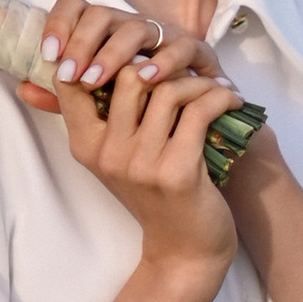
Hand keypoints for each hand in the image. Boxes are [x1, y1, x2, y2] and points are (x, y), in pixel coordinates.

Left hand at [17, 0, 219, 112]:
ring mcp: (165, 36)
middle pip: (102, 14)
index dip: (59, 23)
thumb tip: (22, 88)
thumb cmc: (143, 109)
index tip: (48, 54)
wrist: (198, 126)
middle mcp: (132, 28)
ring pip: (137, 27)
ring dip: (112, 53)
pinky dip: (163, 60)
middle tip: (69, 76)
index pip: (76, 6)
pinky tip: (146, 79)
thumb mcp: (99, 104)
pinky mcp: (198, 53)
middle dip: (81, 43)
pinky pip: (182, 46)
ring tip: (96, 81)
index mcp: (105, 33)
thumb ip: (64, 97)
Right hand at [43, 47, 242, 282]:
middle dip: (162, 64)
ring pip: (166, 90)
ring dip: (197, 82)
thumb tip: (78, 62)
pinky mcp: (176, 171)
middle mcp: (107, 154)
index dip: (99, 53)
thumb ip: (103, 116)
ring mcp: (140, 164)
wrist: (186, 251)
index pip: (73, 80)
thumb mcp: (119, 158)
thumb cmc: (155, 196)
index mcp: (86, 146)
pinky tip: (229, 101)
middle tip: (187, 67)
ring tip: (214, 87)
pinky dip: (218, 98)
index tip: (136, 50)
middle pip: (127, 75)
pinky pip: (198, 111)